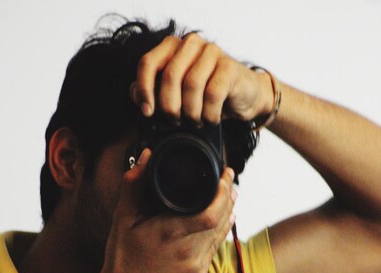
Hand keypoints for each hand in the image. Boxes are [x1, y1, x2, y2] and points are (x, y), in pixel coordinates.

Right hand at [88, 149, 236, 272]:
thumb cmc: (121, 260)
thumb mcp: (122, 221)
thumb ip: (134, 186)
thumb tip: (145, 157)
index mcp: (170, 235)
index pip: (211, 212)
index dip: (223, 192)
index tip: (225, 174)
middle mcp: (188, 253)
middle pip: (222, 221)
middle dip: (228, 198)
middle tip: (229, 181)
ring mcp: (196, 268)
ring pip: (221, 236)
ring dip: (227, 214)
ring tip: (229, 197)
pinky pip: (214, 251)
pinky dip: (218, 233)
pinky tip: (220, 223)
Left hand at [130, 33, 273, 124]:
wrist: (243, 95)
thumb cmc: (207, 94)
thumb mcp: (177, 94)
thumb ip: (154, 91)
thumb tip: (136, 95)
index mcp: (172, 47)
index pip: (148, 63)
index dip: (144, 90)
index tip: (148, 112)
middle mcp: (191, 44)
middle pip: (169, 76)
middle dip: (170, 106)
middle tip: (176, 121)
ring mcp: (212, 52)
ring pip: (191, 85)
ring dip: (191, 112)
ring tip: (195, 121)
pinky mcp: (229, 67)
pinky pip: (213, 94)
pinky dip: (209, 114)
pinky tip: (211, 119)